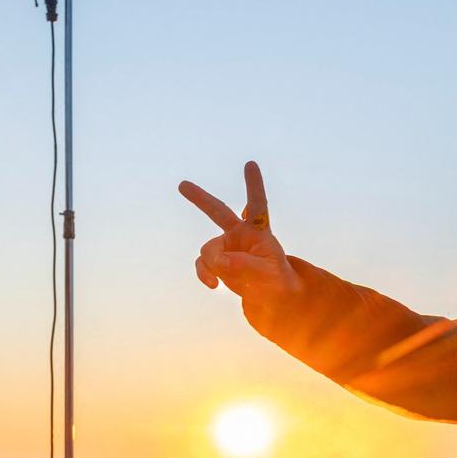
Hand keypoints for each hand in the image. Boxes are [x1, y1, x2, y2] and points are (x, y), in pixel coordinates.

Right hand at [179, 161, 301, 300]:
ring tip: (225, 278)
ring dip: (214, 264)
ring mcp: (226, 245)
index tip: (251, 164)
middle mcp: (239, 233)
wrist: (268, 292)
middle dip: (200, 198)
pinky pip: (203, 263)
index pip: (257, 204)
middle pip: (218, 210)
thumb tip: (219, 261)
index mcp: (258, 230)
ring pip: (209, 250)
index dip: (254, 185)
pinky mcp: (216, 260)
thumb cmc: (274, 278)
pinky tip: (214, 284)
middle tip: (182, 185)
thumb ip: (245, 265)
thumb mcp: (267, 273)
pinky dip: (205, 274)